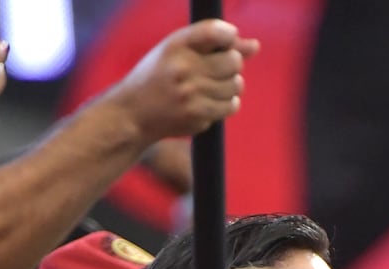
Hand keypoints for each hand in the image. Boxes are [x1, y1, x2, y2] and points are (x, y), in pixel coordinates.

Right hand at [107, 20, 260, 145]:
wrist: (133, 113)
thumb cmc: (159, 76)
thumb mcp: (178, 52)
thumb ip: (216, 45)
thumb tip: (255, 46)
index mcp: (175, 45)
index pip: (216, 32)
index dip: (229, 35)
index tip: (226, 41)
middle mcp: (183, 68)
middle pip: (234, 61)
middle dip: (233, 64)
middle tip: (219, 68)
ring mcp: (191, 94)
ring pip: (236, 85)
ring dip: (230, 85)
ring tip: (212, 86)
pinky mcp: (197, 116)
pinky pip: (231, 105)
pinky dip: (227, 103)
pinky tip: (210, 101)